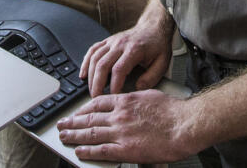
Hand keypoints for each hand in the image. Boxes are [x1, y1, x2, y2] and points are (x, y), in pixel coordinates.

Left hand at [56, 90, 193, 163]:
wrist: (184, 125)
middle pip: (89, 118)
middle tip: (62, 124)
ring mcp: (121, 132)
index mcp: (125, 101)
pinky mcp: (126, 149)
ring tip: (64, 136)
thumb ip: (136, 100)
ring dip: (74, 135)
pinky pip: (101, 150)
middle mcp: (119, 115)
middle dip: (73, 121)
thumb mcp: (151, 95)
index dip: (84, 108)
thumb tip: (131, 103)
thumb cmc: (174, 111)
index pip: (98, 103)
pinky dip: (88, 150)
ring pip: (91, 133)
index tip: (77, 112)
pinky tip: (79, 150)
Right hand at [80, 13, 171, 96]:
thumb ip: (151, 77)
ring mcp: (112, 41)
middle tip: (96, 98)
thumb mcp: (162, 62)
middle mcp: (120, 44)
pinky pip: (92, 50)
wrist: (153, 27)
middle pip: (102, 64)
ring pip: (95, 58)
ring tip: (91, 90)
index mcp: (134, 50)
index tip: (114, 97)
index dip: (114, 85)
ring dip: (90, 76)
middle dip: (97, 83)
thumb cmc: (158, 45)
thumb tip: (138, 89)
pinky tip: (83, 74)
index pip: (119, 69)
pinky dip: (85, 62)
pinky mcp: (107, 41)